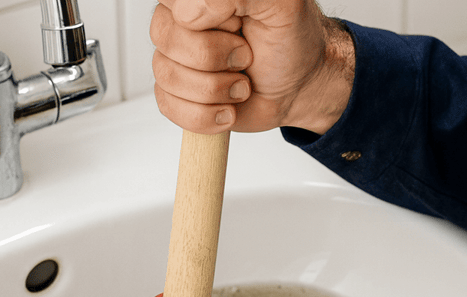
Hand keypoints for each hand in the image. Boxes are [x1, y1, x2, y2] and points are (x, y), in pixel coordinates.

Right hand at [150, 0, 354, 134]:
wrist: (299, 86)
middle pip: (166, 40)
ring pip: (167, 76)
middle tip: (245, 56)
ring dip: (216, 89)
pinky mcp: (176, 95)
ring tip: (242, 84)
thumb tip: (188, 14)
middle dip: (216, 58)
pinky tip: (228, 107)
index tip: (239, 23)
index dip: (208, 19)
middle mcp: (179, 23)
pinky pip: (170, 107)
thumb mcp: (280, 3)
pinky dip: (207, 115)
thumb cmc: (289, 42)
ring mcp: (174, 60)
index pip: (172, 1)